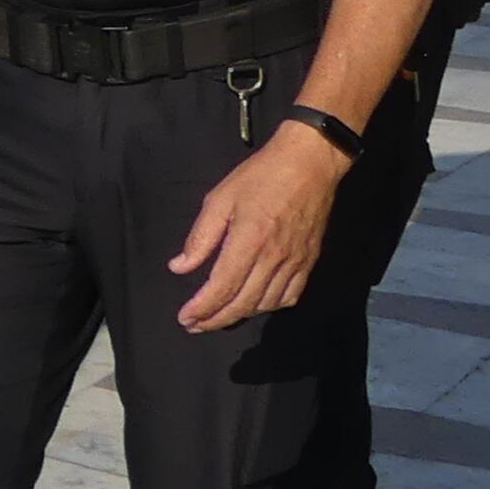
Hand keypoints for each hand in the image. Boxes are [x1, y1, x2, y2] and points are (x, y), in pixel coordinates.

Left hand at [169, 121, 344, 331]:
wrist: (310, 163)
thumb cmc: (260, 176)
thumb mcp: (220, 199)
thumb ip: (201, 237)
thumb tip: (179, 267)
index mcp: (249, 241)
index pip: (222, 288)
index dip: (202, 309)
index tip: (184, 318)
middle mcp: (274, 258)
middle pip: (243, 303)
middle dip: (215, 320)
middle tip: (195, 325)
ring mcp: (295, 262)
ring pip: (266, 304)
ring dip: (240, 315)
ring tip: (219, 315)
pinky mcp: (309, 261)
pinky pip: (290, 296)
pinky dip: (269, 306)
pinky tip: (255, 304)